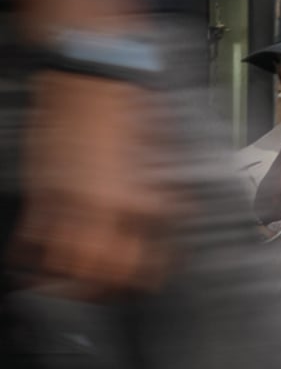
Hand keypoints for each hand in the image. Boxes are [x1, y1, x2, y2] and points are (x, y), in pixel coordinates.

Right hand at [8, 73, 184, 295]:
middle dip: (100, 292)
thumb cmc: (131, 111)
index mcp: (147, 204)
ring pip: (65, 267)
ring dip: (62, 283)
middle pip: (105, 276)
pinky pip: (31, 242)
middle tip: (95, 292)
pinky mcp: (42, 192)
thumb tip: (165, 233)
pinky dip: (27, 259)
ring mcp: (73, 203)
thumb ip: (163, 200)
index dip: (138, 283)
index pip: (146, 267)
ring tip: (61, 285)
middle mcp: (111, 210)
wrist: (93, 76)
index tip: (132, 286)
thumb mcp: (163, 161)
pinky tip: (28, 265)